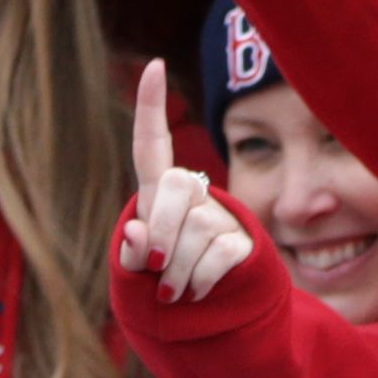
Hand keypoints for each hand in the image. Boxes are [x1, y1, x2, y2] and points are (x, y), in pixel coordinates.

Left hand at [121, 61, 258, 302]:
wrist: (212, 312)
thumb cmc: (164, 283)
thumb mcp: (139, 270)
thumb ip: (132, 252)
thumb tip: (137, 233)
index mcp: (159, 195)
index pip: (151, 146)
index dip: (152, 105)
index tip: (155, 65)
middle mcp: (193, 195)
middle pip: (175, 185)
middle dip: (159, 230)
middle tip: (155, 267)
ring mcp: (222, 215)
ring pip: (195, 227)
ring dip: (176, 271)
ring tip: (174, 290)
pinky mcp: (245, 240)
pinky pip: (217, 254)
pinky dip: (198, 281)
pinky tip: (196, 291)